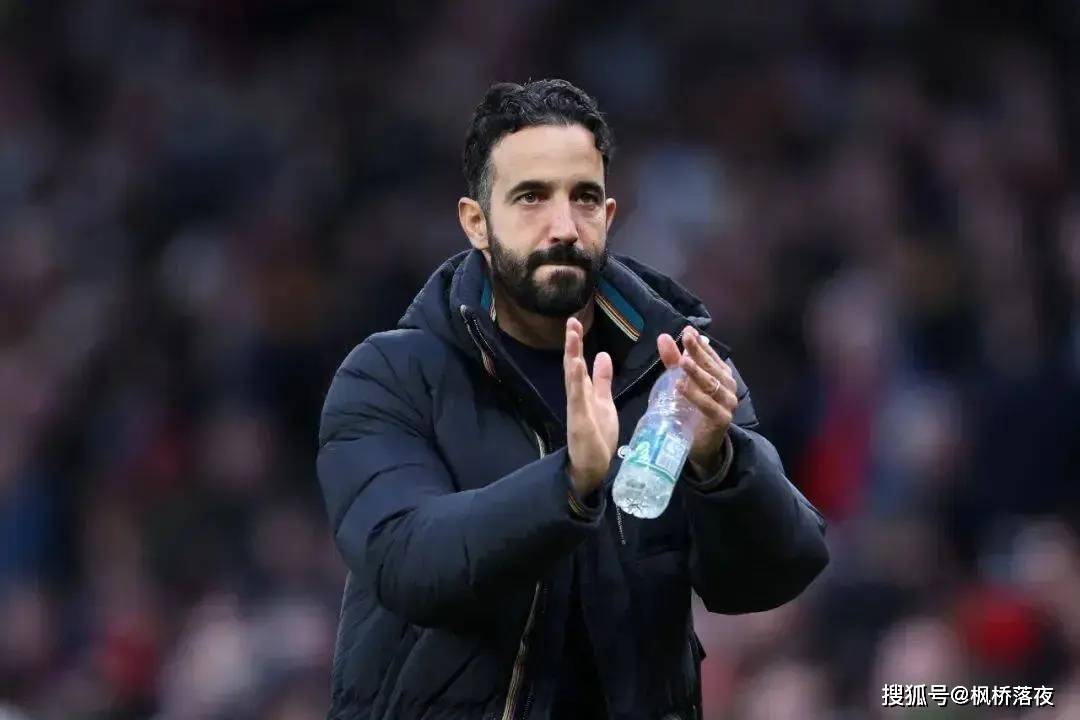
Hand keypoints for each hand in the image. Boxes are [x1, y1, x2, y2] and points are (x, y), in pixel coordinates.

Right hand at [564, 317, 618, 495]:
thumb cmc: (598, 436)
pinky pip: (578, 397)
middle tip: (571, 321)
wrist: (593, 467)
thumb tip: (602, 354)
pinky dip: (576, 380)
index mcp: (584, 392)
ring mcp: (577, 408)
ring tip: (572, 336)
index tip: (575, 322)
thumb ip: (602, 380)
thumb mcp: (604, 402)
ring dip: (572, 356)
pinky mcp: (579, 420)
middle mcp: (577, 397)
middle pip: (573, 365)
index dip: (576, 343)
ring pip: (573, 378)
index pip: (578, 362)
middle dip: (572, 344)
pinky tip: (576, 364)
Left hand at [657, 325, 737, 471]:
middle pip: (712, 367)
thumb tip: (663, 337)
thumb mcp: (680, 382)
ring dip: (698, 373)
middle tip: (686, 339)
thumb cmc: (692, 410)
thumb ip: (673, 361)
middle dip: (699, 352)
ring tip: (683, 362)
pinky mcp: (722, 420)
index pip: (711, 355)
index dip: (700, 343)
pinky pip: (709, 406)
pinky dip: (696, 396)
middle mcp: (728, 387)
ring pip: (713, 385)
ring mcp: (727, 404)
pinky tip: (681, 387)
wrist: (702, 445)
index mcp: (721, 375)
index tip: (687, 330)